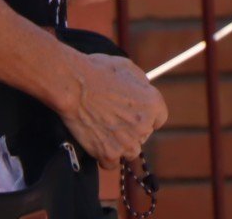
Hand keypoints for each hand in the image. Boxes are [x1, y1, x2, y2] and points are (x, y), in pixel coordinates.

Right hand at [57, 52, 166, 166]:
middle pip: (143, 135)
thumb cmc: (96, 71)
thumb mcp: (127, 68)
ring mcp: (127, 143)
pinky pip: (111, 162)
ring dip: (120, 145)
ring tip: (103, 130)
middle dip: (130, 129)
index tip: (133, 115)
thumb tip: (144, 91)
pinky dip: (103, 155)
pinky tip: (95, 141)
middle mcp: (144, 126)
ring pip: (130, 151)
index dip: (145, 116)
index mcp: (153, 103)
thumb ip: (141, 83)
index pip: (159, 119)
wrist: (72, 85)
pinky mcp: (109, 154)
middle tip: (111, 119)